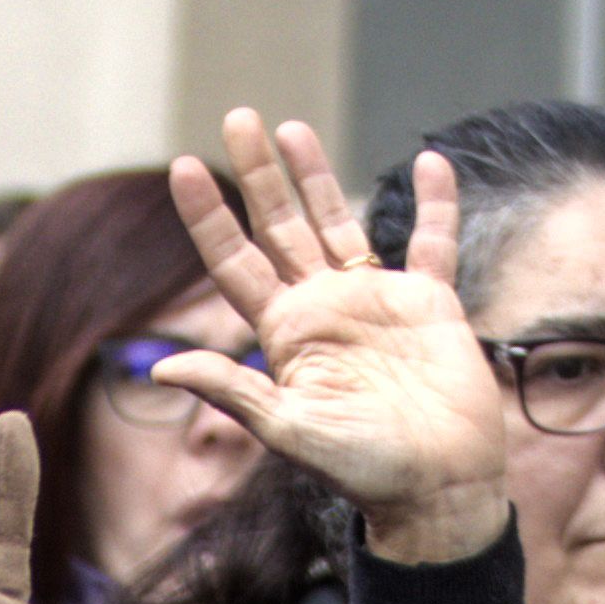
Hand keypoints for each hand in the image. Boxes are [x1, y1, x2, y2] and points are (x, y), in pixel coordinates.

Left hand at [158, 113, 511, 567]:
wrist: (439, 486)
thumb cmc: (365, 470)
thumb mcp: (290, 431)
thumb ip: (235, 391)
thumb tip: (166, 365)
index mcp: (285, 333)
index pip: (234, 262)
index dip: (208, 217)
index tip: (181, 168)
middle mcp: (324, 308)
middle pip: (280, 226)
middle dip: (257, 174)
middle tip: (238, 116)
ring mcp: (375, 301)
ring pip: (338, 222)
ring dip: (317, 177)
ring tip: (291, 128)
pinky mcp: (428, 304)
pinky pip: (432, 242)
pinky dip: (435, 205)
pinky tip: (432, 163)